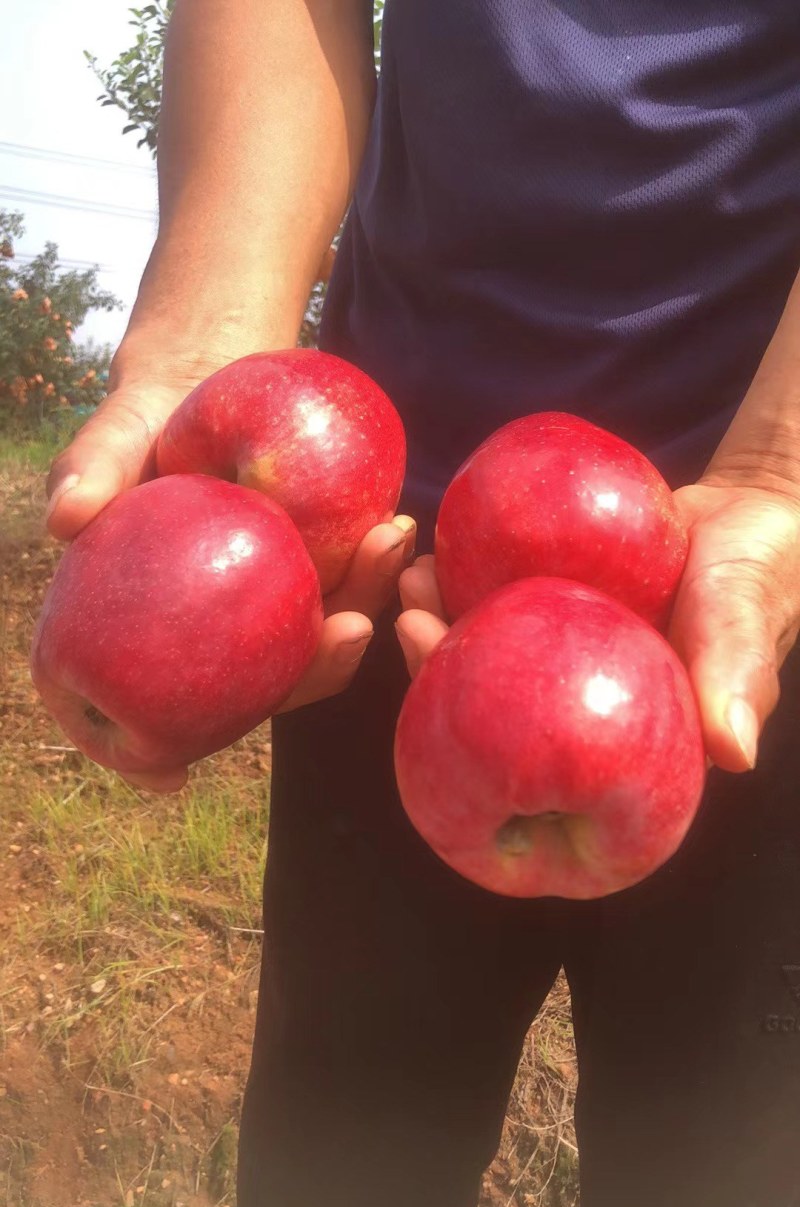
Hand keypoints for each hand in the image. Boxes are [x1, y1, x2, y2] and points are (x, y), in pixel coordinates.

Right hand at [45, 367, 415, 792]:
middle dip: (314, 672)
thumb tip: (67, 517)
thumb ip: (91, 469)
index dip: (143, 756)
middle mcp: (218, 641)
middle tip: (352, 628)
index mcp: (155, 636)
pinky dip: (375, 566)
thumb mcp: (115, 439)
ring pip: (318, 639)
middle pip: (263, 690)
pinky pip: (348, 584)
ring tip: (391, 542)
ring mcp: (271, 614)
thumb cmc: (143, 423)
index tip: (175, 776)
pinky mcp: (315, 575)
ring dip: (363, 605)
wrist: (202, 386)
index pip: (140, 712)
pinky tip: (399, 528)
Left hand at [394, 485, 799, 778]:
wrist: (749, 513)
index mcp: (630, 750)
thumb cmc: (762, 571)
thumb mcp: (746, 616)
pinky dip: (465, 587)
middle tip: (409, 625)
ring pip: (490, 665)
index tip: (449, 717)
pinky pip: (500, 611)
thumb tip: (733, 753)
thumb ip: (737, 675)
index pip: (550, 783)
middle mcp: (585, 718)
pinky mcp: (553, 621)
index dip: (488, 768)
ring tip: (410, 582)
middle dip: (440, 682)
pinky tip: (431, 557)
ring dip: (442, 630)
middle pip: (498, 723)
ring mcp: (565, 669)